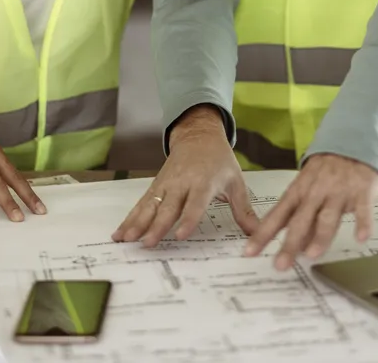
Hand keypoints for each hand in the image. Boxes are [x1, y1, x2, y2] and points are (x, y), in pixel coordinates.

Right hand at [112, 106, 258, 246]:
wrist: (198, 136)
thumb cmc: (219, 160)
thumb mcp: (236, 182)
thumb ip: (244, 210)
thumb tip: (257, 234)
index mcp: (204, 182)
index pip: (195, 204)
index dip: (187, 219)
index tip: (179, 235)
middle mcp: (182, 183)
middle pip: (168, 207)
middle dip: (157, 226)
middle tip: (148, 243)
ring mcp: (166, 184)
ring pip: (150, 206)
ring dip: (137, 223)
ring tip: (126, 239)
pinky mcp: (156, 186)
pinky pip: (142, 204)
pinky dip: (130, 218)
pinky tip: (120, 232)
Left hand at [245, 154, 377, 270]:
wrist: (352, 145)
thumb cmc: (325, 173)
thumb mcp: (307, 191)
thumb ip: (301, 219)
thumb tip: (293, 249)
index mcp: (298, 193)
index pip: (277, 216)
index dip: (263, 234)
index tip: (249, 252)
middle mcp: (315, 193)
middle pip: (300, 221)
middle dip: (289, 243)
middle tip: (281, 265)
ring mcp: (338, 193)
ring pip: (327, 217)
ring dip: (320, 236)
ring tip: (312, 254)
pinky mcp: (361, 192)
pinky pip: (362, 210)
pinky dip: (363, 223)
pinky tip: (361, 238)